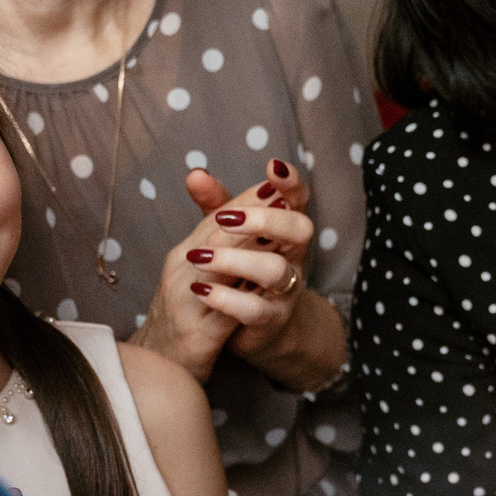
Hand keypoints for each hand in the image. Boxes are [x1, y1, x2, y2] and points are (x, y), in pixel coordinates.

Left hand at [134, 160, 316, 380]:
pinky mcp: (270, 320)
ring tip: (200, 258)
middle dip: (265, 220)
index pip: (298, 201)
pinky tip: (200, 289)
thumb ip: (216, 206)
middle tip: (226, 218)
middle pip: (300, 231)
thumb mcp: (228, 236)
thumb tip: (195, 174)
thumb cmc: (240, 274)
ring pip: (275, 271)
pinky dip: (225, 298)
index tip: (272, 167)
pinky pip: (254, 308)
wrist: (247, 329)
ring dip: (235, 260)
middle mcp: (294, 258)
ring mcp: (285, 291)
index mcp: (285, 232)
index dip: (291, 184)